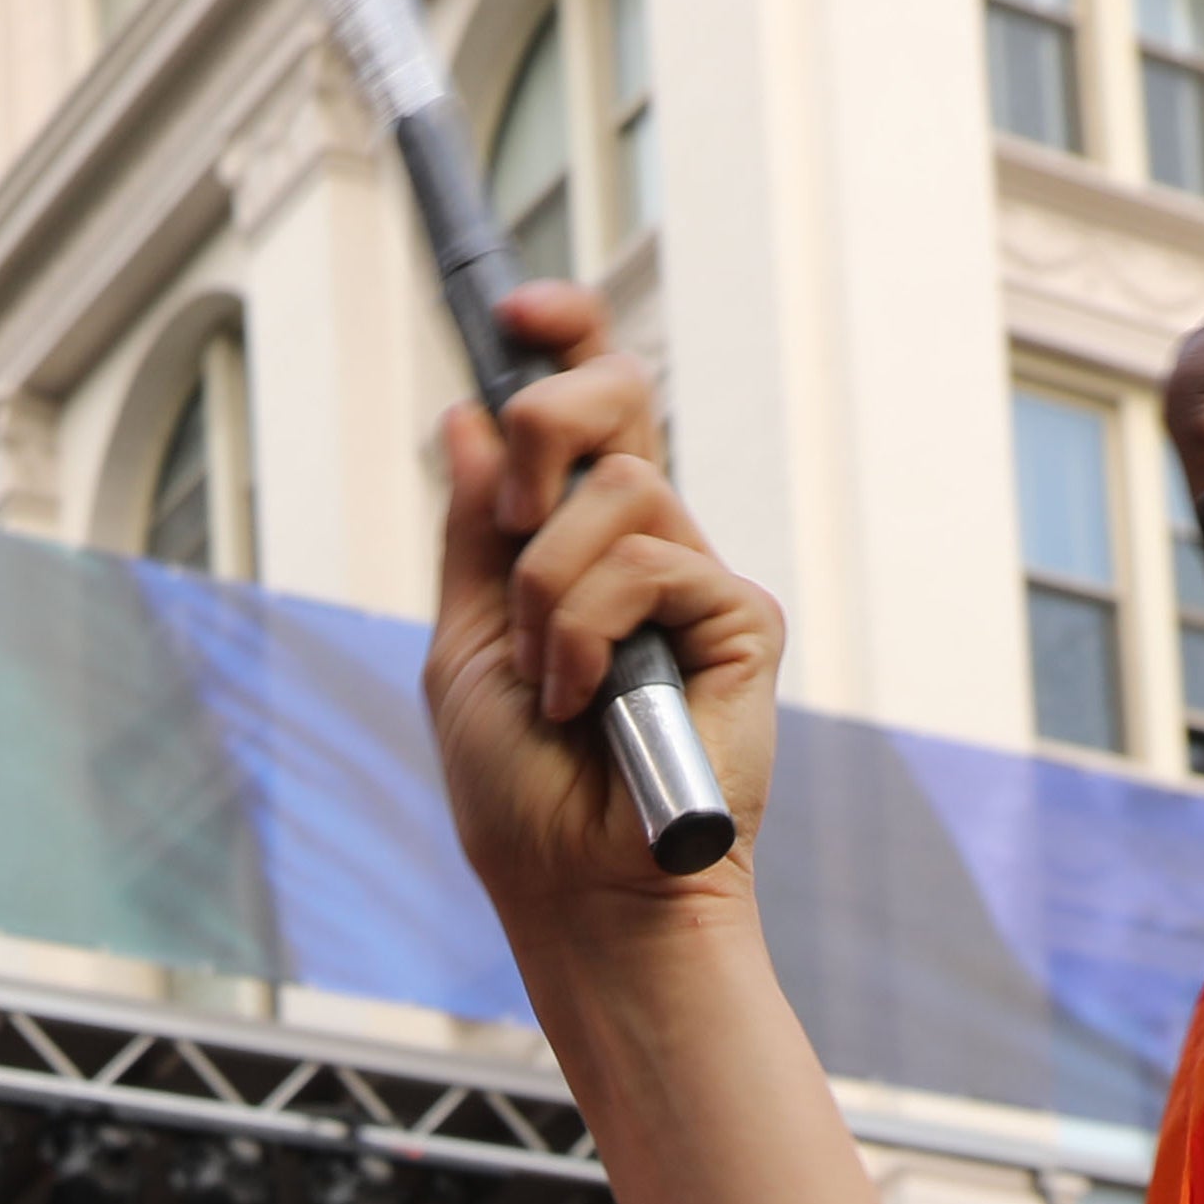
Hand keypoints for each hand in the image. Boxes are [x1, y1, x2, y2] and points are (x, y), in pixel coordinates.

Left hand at [427, 286, 781, 945]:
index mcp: (577, 545)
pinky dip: (589, 632)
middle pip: (618, 395)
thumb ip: (471, 536)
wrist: (578, 894)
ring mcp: (696, 580)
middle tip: (515, 512)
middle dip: (547, 423)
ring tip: (548, 681)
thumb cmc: (522, 800)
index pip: (587, 406)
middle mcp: (646, 547)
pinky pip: (653, 562)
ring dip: (548, 588)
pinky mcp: (741, 619)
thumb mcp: (463, 647)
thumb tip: (461, 415)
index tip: (516, 309)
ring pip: (620, 488)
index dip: (561, 337)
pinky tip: (588, 703)